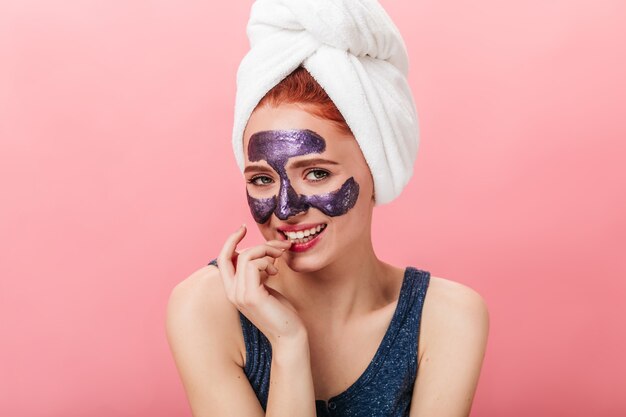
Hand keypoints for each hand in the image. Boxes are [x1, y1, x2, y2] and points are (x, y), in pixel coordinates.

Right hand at [216, 224, 306, 345]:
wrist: (290, 336)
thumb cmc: (281, 312)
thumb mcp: (265, 287)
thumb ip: (258, 272)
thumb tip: (261, 251)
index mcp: (233, 290)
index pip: (223, 260)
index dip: (230, 241)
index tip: (243, 228)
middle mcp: (232, 293)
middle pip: (230, 255)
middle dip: (252, 242)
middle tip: (278, 245)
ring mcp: (239, 295)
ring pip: (246, 257)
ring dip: (267, 251)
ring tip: (280, 259)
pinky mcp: (251, 296)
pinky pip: (253, 265)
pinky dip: (267, 261)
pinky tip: (276, 271)